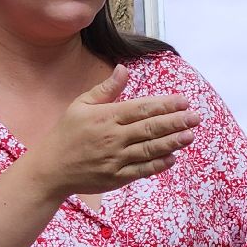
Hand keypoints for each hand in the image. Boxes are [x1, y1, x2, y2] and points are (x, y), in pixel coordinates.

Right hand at [25, 65, 199, 200]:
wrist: (50, 169)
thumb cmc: (66, 134)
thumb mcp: (80, 105)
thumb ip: (105, 89)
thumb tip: (124, 69)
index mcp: (106, 117)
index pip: (141, 109)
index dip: (164, 105)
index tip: (183, 101)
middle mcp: (113, 138)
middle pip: (150, 128)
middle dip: (175, 122)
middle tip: (195, 117)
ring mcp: (115, 159)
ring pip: (149, 149)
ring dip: (172, 142)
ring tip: (190, 135)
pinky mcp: (116, 178)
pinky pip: (141, 171)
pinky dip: (158, 165)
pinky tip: (172, 158)